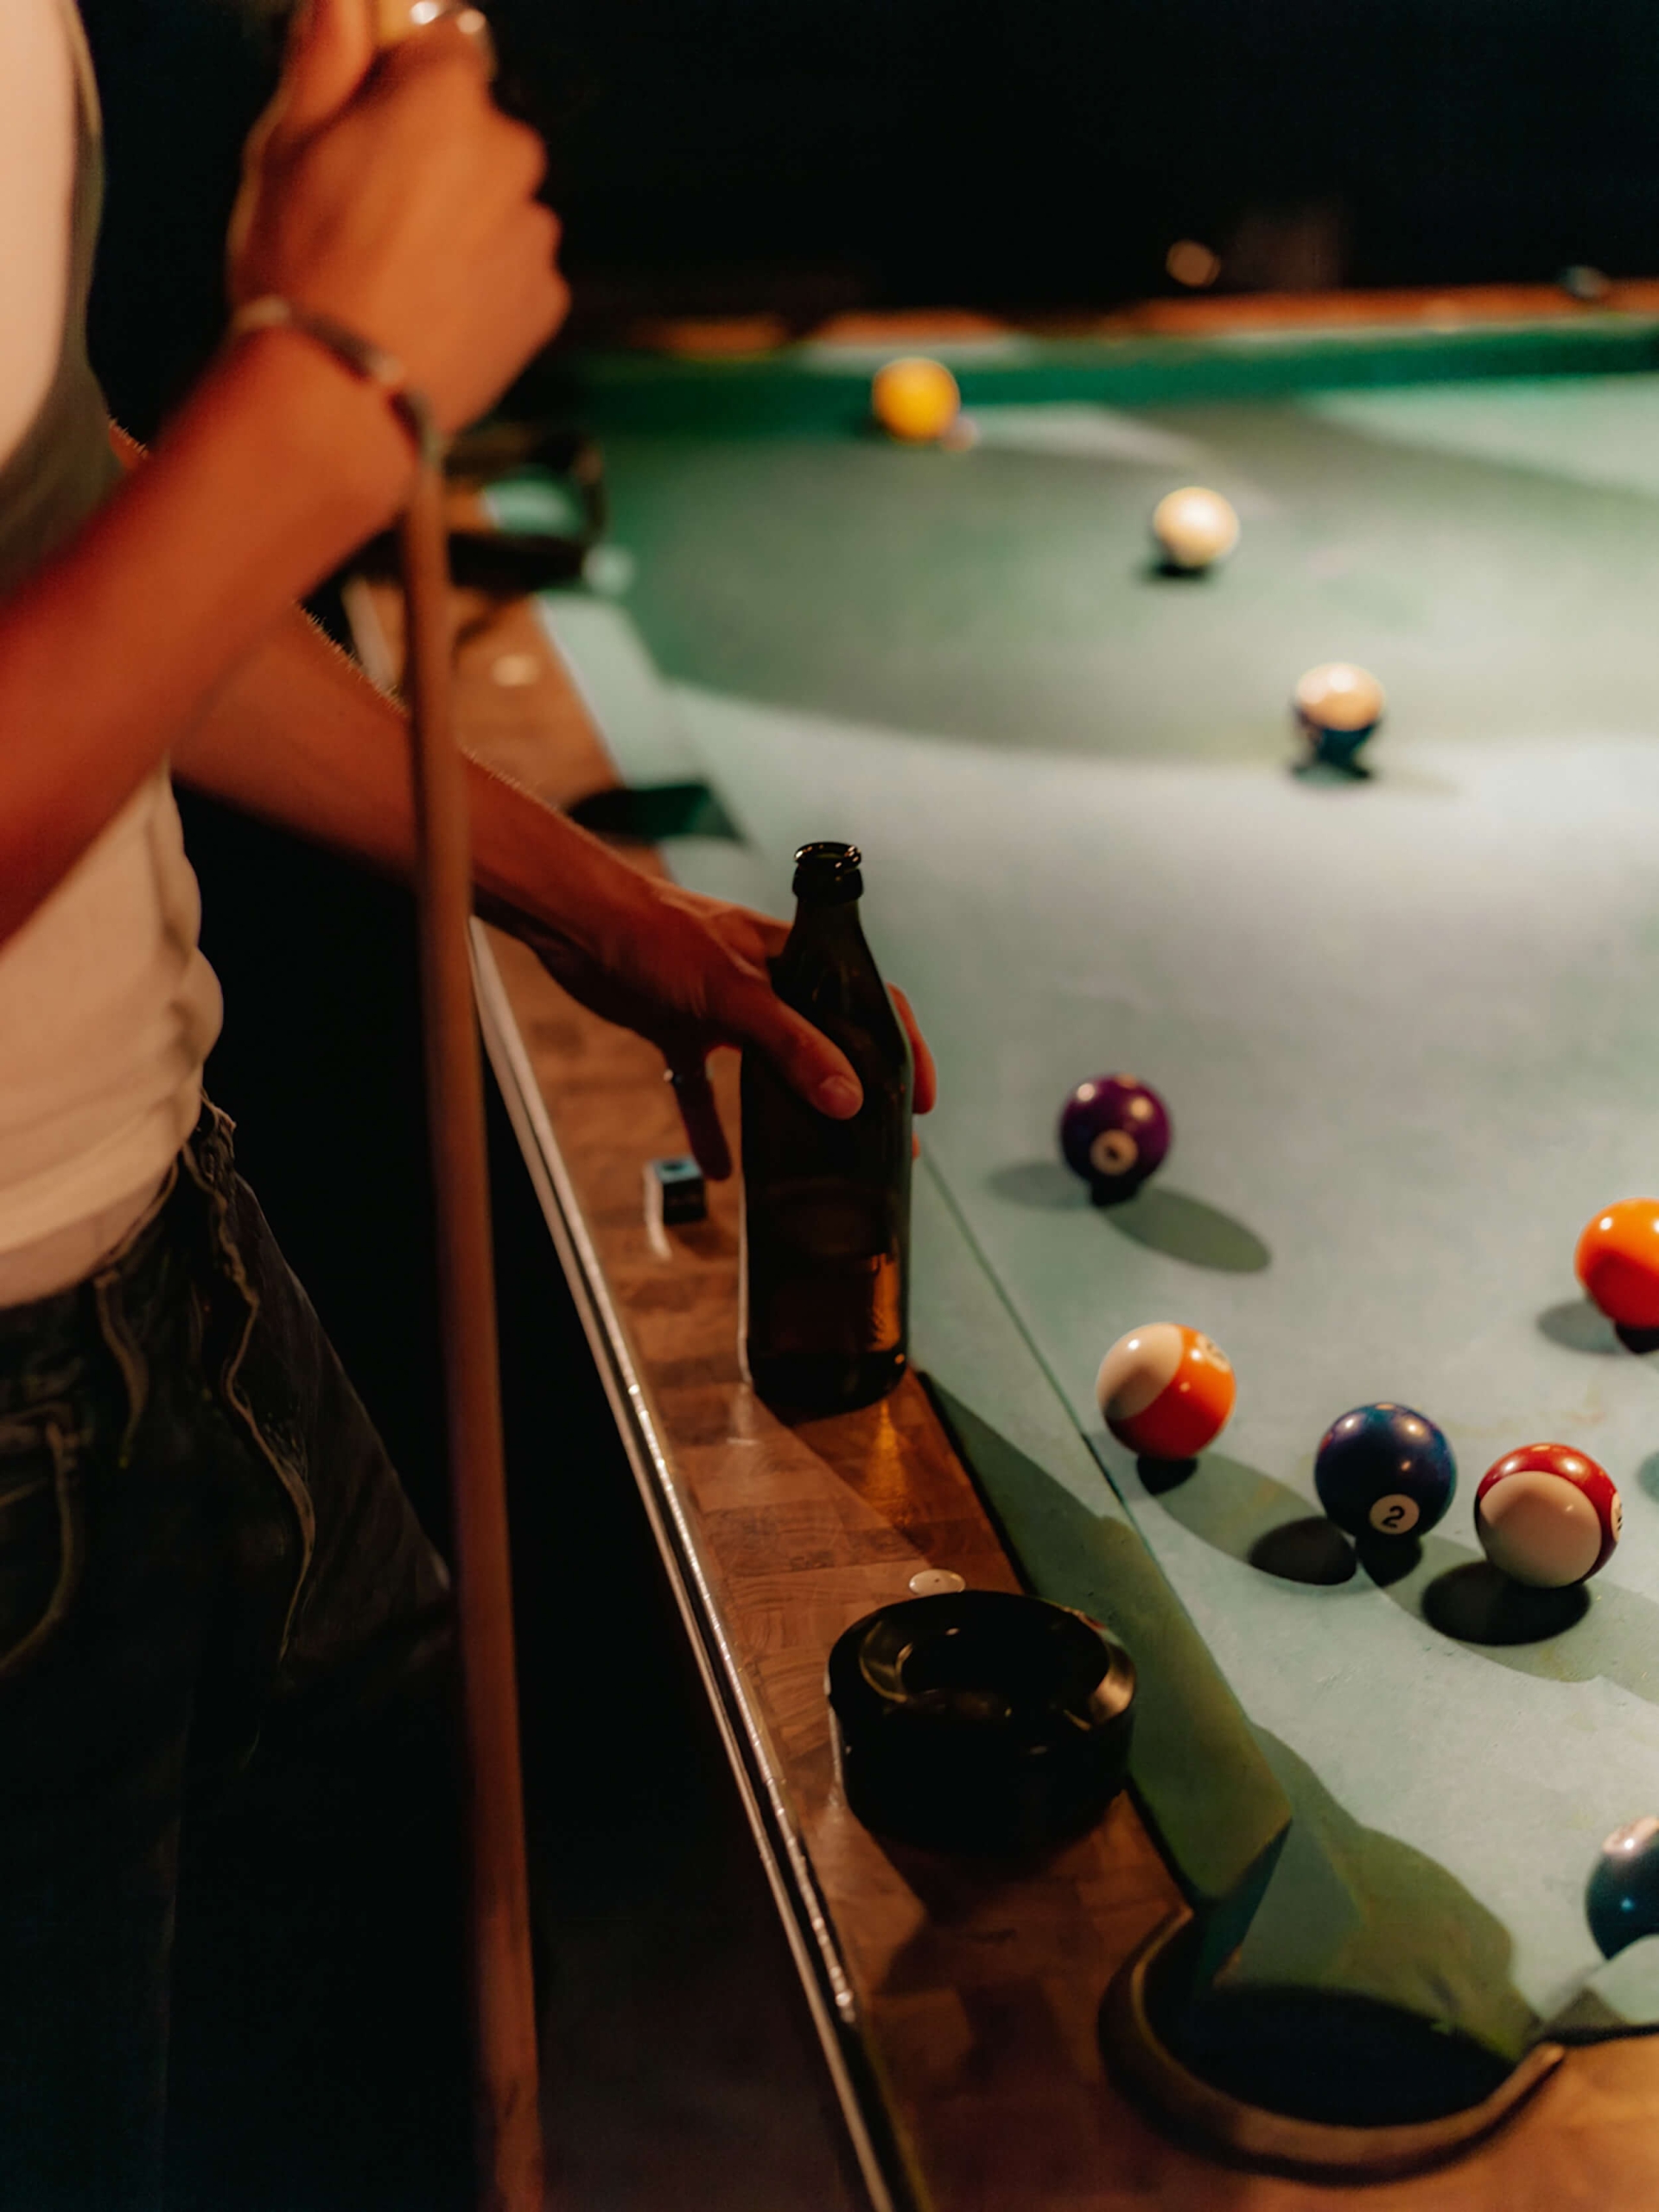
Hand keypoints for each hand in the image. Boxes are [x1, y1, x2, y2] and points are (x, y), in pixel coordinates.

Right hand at [228, 0, 565, 433]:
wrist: (340, 400)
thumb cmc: (303, 268)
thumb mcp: (287, 144)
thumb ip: (327, 56)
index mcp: (447, 98)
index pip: (443, 45)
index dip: (401, 80)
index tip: (367, 119)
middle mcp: (511, 156)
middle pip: (476, 132)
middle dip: (435, 156)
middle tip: (370, 213)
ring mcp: (534, 234)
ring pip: (497, 204)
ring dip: (462, 222)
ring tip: (399, 275)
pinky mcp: (544, 303)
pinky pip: (513, 271)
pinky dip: (481, 283)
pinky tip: (430, 311)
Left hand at [508, 879, 937, 1179]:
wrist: (577, 923)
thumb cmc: (659, 935)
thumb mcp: (737, 993)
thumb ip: (792, 1045)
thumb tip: (847, 1099)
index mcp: (796, 959)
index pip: (869, 1001)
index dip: (901, 1047)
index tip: (918, 1098)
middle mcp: (767, 984)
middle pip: (826, 1043)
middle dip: (855, 1093)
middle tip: (882, 1144)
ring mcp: (723, 1010)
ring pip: (769, 1072)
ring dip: (791, 1115)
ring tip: (819, 1164)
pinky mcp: (679, 1030)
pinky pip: (704, 1089)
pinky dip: (712, 1128)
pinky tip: (721, 1171)